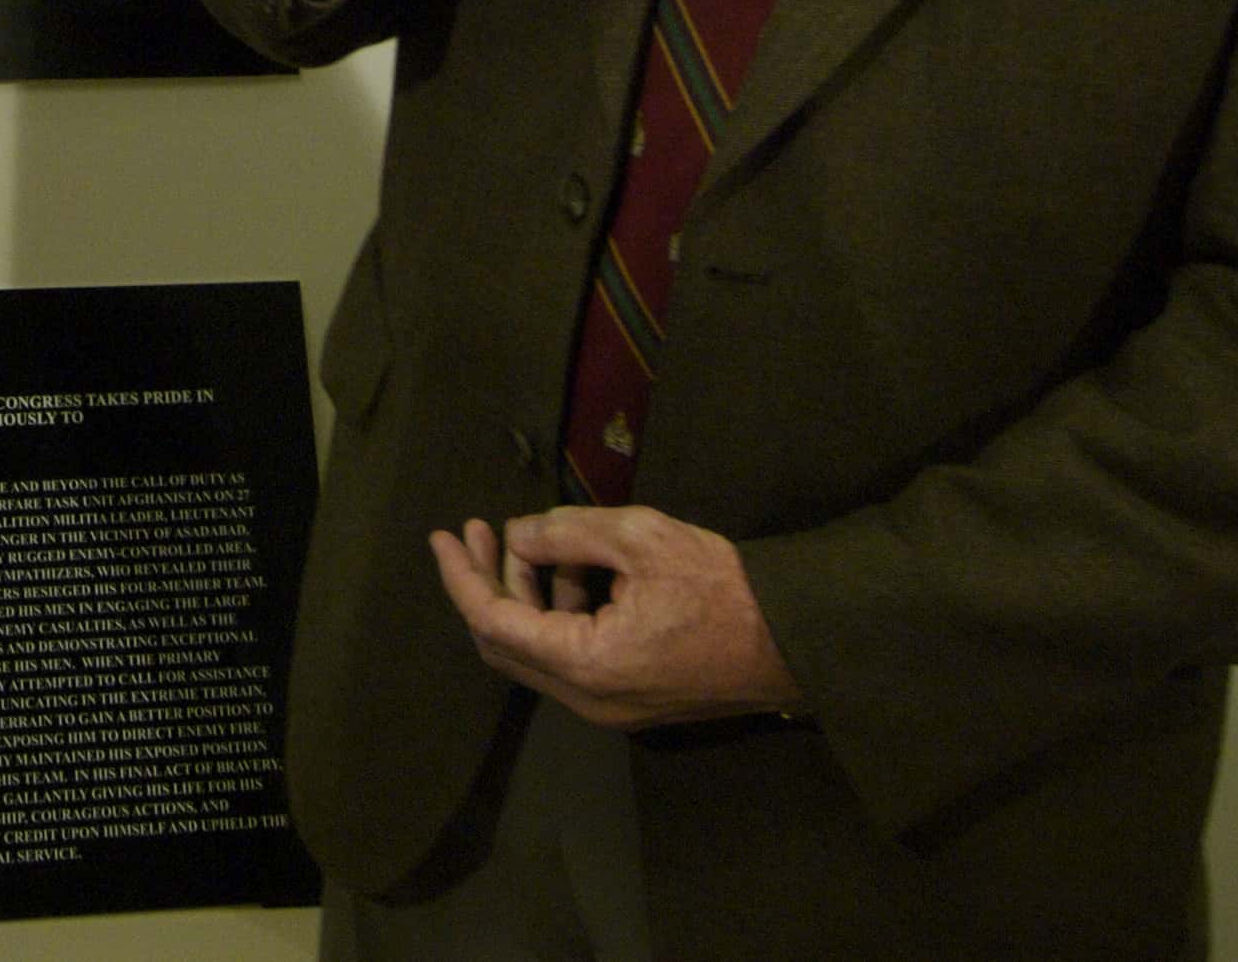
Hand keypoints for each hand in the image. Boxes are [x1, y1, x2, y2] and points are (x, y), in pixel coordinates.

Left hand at [428, 508, 798, 730]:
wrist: (792, 640)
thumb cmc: (722, 587)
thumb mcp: (641, 539)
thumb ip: (567, 533)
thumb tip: (518, 537)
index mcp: (586, 664)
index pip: (494, 624)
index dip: (463, 576)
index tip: (445, 535)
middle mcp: (588, 700)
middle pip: (506, 645)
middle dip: (488, 584)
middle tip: (481, 530)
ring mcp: (609, 707)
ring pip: (538, 652)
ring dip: (527, 597)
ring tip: (538, 540)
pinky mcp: (629, 700)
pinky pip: (571, 659)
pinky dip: (559, 615)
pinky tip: (576, 570)